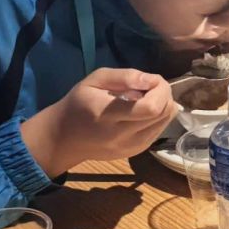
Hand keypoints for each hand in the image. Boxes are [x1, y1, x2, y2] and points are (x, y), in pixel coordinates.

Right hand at [23, 70, 174, 175]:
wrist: (63, 139)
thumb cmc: (78, 104)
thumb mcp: (94, 81)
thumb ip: (124, 77)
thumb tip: (152, 80)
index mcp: (108, 115)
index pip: (151, 107)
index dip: (160, 89)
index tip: (150, 80)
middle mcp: (122, 135)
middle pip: (163, 113)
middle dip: (164, 94)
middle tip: (150, 86)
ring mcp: (131, 147)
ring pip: (166, 122)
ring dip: (164, 105)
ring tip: (145, 98)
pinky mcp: (136, 152)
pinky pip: (159, 130)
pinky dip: (158, 117)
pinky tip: (142, 111)